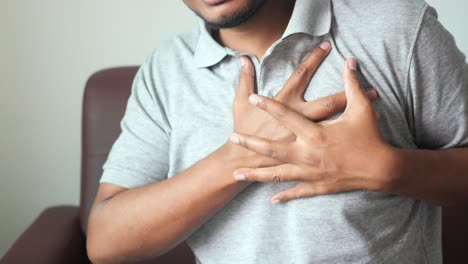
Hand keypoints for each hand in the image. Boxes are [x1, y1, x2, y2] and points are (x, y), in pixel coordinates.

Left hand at [229, 57, 393, 202]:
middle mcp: (308, 153)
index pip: (287, 115)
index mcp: (315, 133)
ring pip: (277, 174)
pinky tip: (272, 199)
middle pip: (272, 148)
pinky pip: (297, 191)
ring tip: (237, 174)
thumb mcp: (362, 109)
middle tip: (232, 138)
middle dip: (251, 143)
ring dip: (256, 174)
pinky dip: (284, 194)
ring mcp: (311, 172)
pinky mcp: (318, 185)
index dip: (269, 105)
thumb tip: (350, 61)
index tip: (253, 98)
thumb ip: (352, 85)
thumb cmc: (371, 138)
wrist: (382, 169)